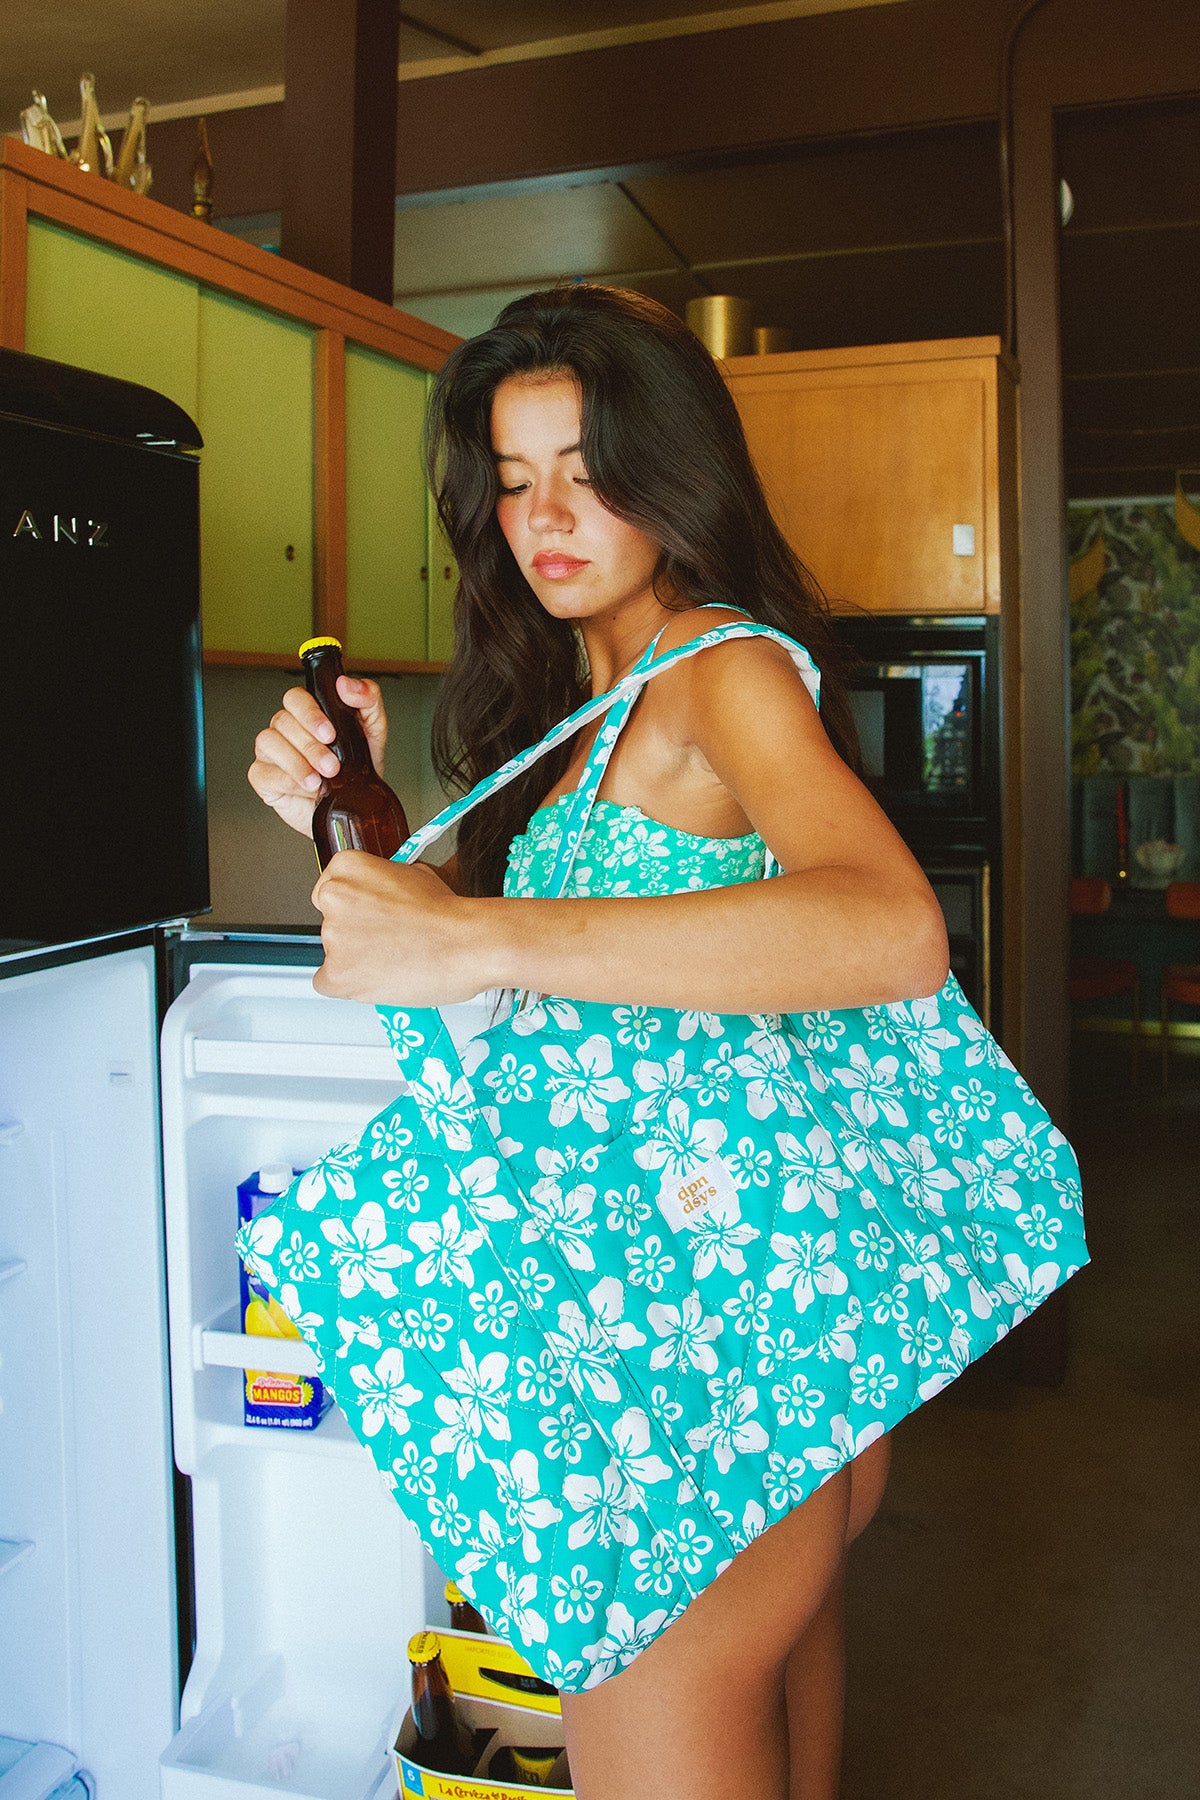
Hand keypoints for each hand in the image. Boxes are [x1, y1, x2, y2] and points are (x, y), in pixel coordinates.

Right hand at [247, 676, 388, 835]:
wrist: (351, 808)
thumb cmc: (357, 770)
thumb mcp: (373, 733)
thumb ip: (368, 701)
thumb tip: (346, 684)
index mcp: (309, 714)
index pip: (295, 697)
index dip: (309, 713)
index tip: (330, 734)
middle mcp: (286, 729)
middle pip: (282, 720)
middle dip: (310, 745)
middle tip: (331, 765)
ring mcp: (271, 752)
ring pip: (268, 742)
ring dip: (297, 762)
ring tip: (319, 779)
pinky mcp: (263, 776)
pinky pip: (263, 771)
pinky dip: (287, 780)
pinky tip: (305, 787)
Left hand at [311, 851, 482, 1005]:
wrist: (468, 944)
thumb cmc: (450, 914)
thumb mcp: (414, 875)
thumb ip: (382, 884)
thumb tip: (376, 897)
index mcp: (347, 867)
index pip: (329, 892)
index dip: (353, 910)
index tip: (369, 918)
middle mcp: (333, 898)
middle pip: (329, 924)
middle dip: (355, 936)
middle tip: (388, 942)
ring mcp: (333, 937)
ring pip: (332, 956)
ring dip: (356, 961)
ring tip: (395, 961)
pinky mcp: (337, 974)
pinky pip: (328, 985)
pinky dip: (350, 987)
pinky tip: (379, 979)